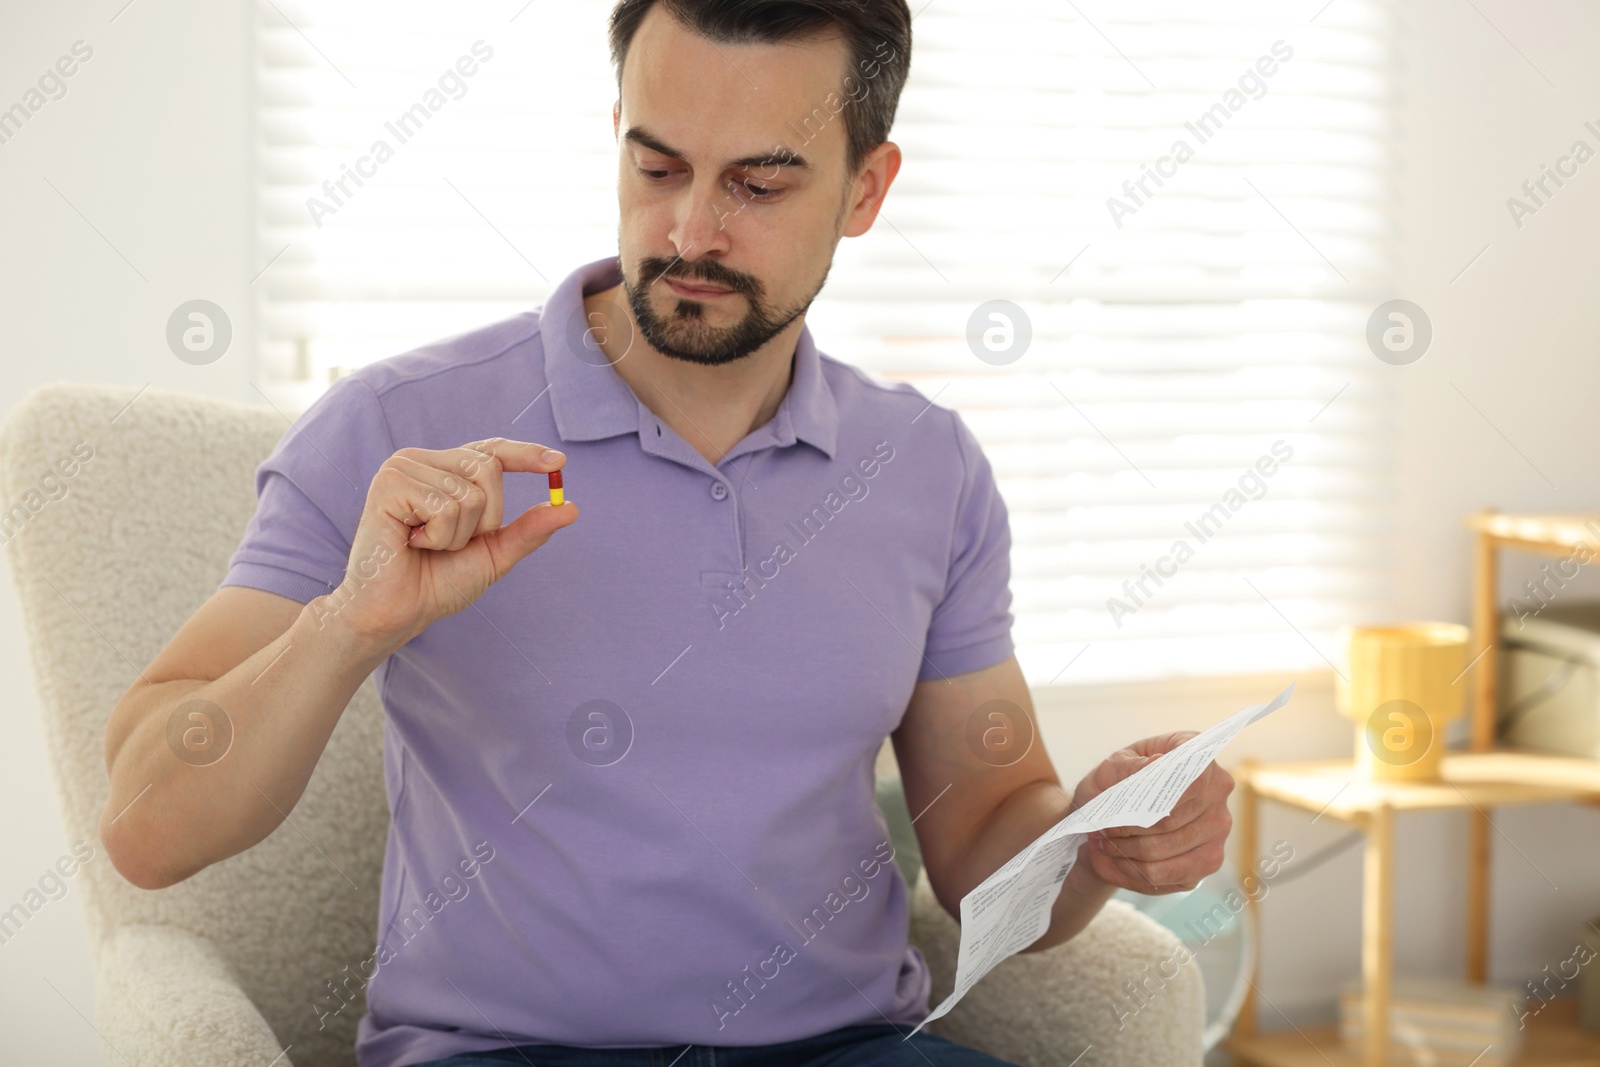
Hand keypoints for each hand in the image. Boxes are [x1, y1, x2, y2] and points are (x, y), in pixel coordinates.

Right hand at [315, 437, 577, 648]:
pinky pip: (445, 506)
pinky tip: (412, 542)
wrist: (395, 613)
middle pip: (488, 468)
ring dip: (458, 534)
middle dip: (485, 518)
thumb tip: (571, 508)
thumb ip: (528, 530)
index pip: (491, 451)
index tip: (559, 463)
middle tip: (450, 543)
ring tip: (426, 545)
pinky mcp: (388, 484)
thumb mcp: (493, 554)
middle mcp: (422, 461)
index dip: (525, 454)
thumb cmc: (436, 583)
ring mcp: (402, 468)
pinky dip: (439, 536)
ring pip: (469, 492)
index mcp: (444, 471)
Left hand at [1068, 732, 1234, 894]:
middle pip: (1171, 822)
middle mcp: (1218, 793)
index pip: (1190, 781)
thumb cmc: (1117, 782)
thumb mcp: (1111, 768)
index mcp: (1199, 758)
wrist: (1116, 812)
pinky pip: (1163, 877)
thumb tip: (1154, 765)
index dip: (1154, 798)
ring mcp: (1217, 831)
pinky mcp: (1206, 863)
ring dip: (1124, 853)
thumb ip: (1129, 766)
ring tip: (1100, 845)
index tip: (1118, 809)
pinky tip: (1111, 860)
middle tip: (1098, 831)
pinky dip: (1129, 872)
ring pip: (1162, 853)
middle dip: (1127, 830)